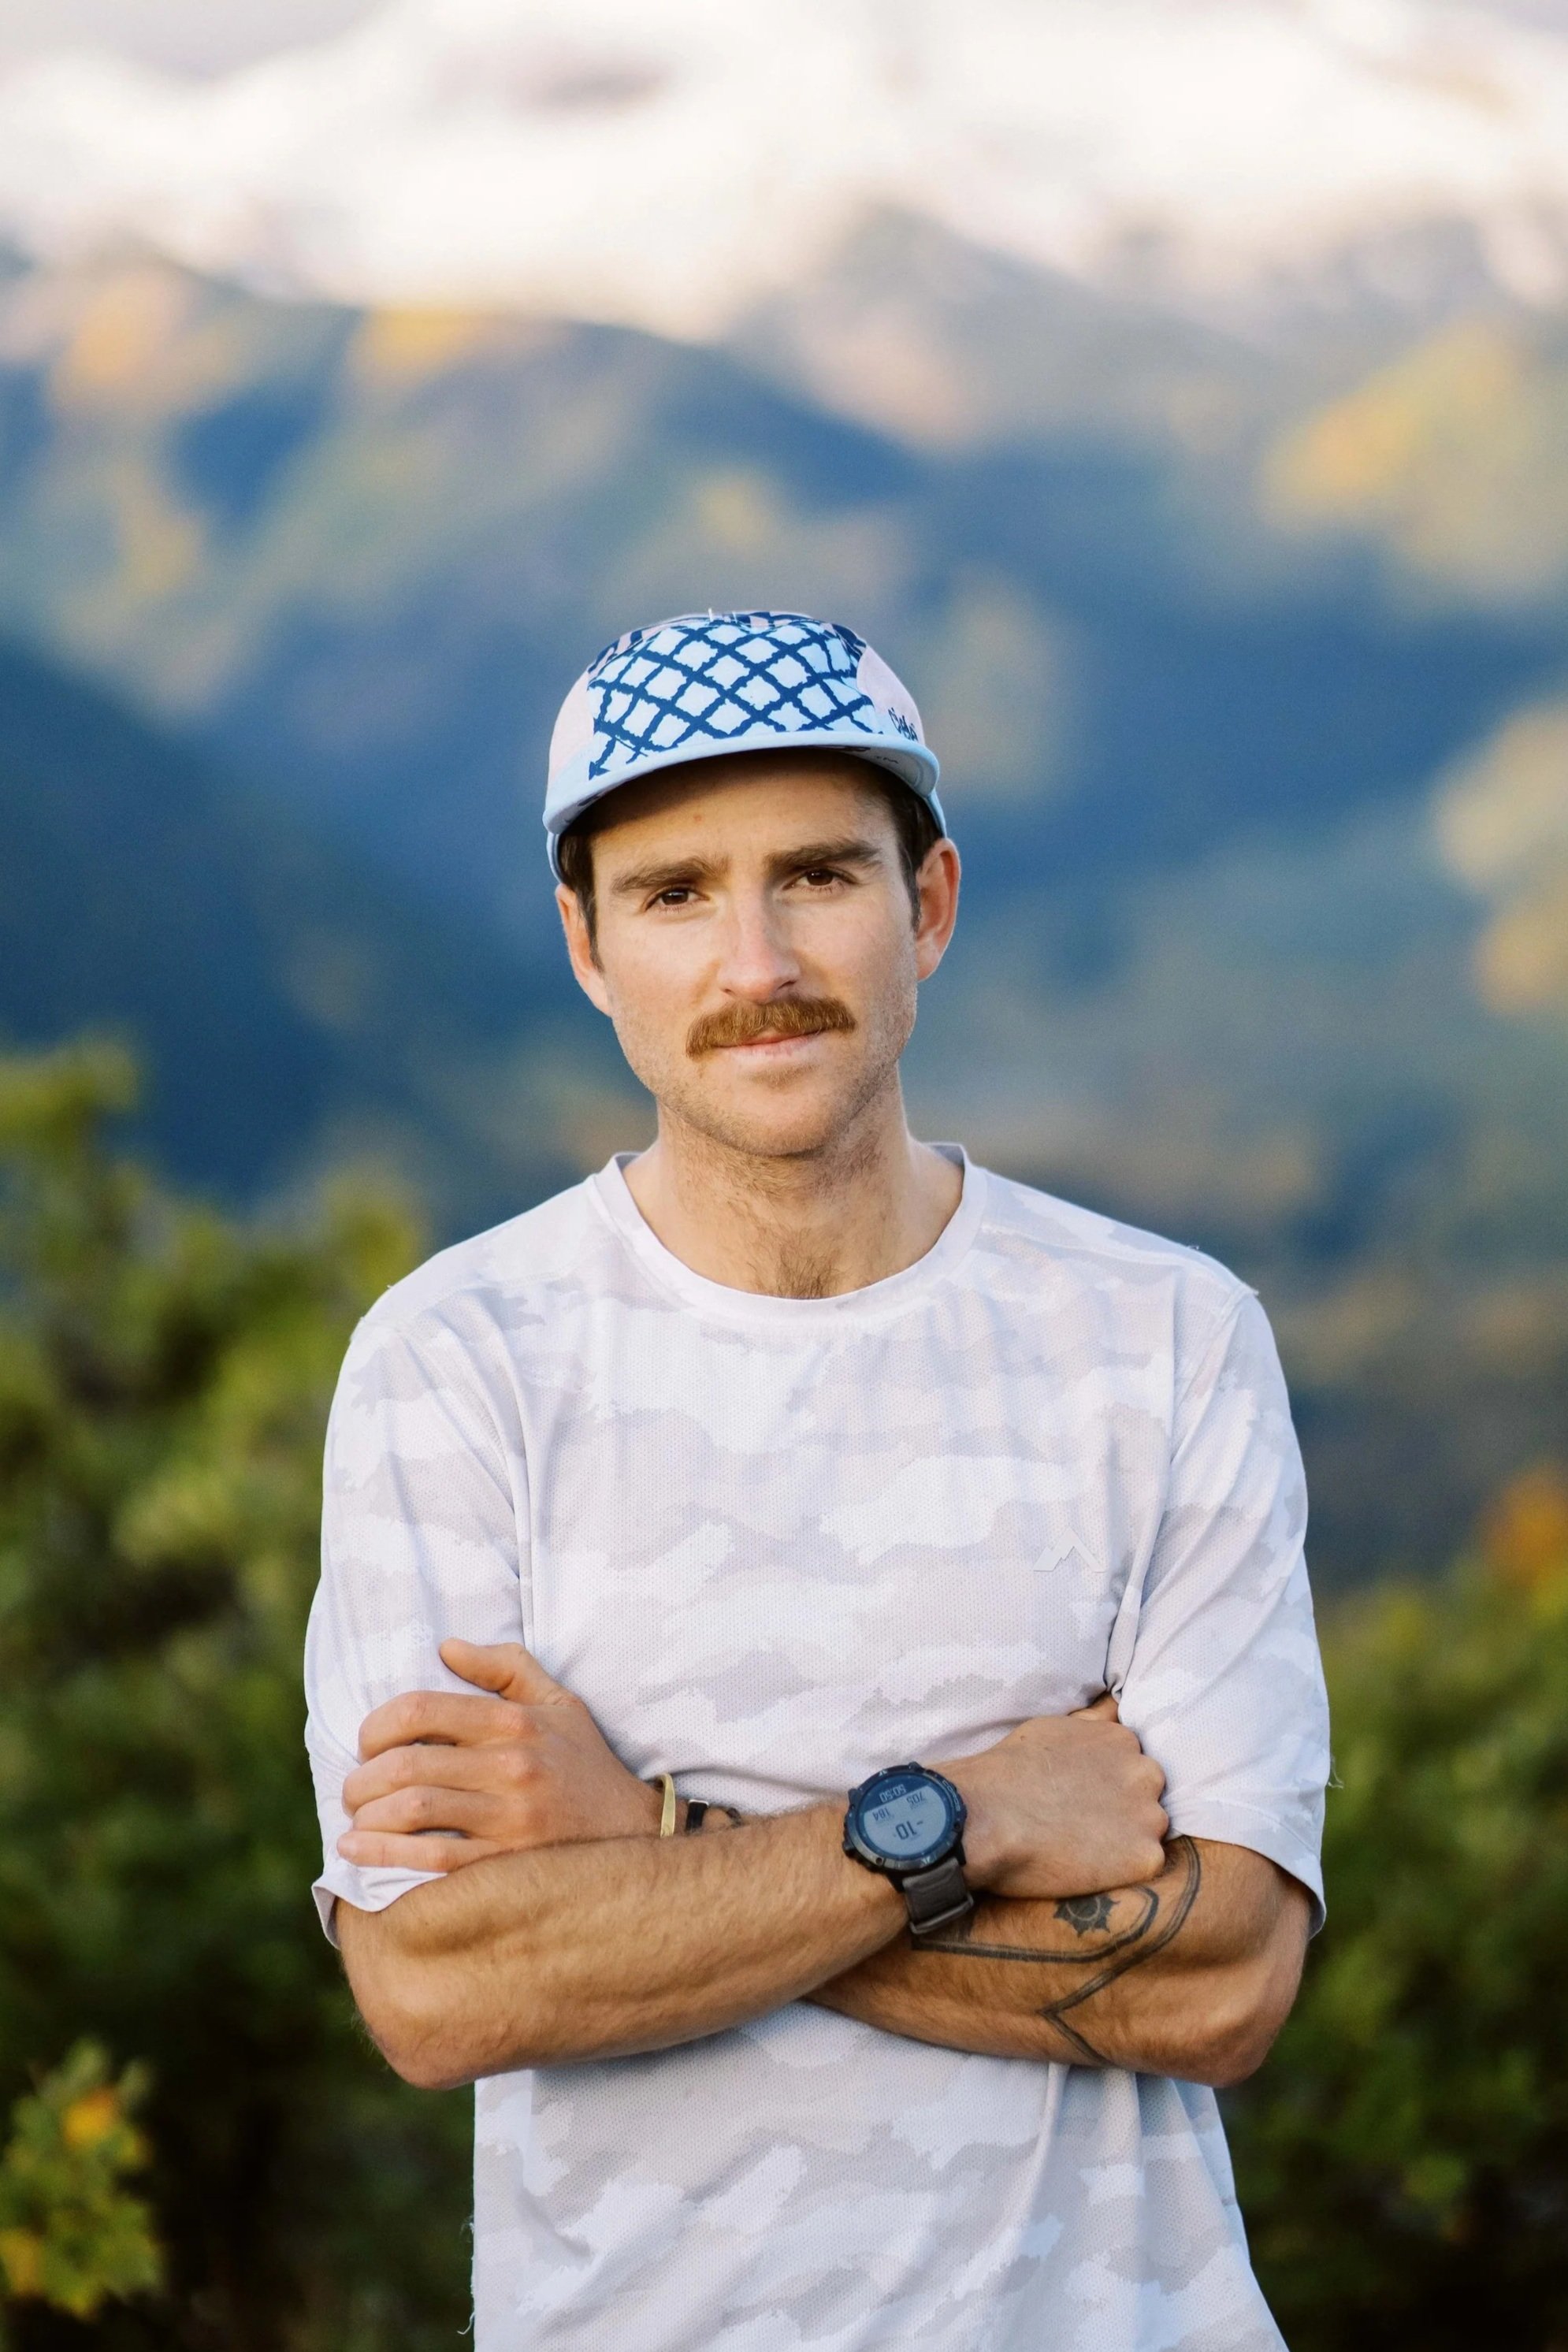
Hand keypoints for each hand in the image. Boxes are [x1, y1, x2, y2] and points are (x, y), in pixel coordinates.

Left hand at [337, 1639, 658, 1874]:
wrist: (635, 1835)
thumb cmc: (586, 1765)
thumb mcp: (559, 1702)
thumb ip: (505, 1667)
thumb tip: (446, 1647)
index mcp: (515, 1722)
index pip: (420, 1711)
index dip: (375, 1726)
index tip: (367, 1743)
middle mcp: (511, 1766)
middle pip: (406, 1764)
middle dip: (361, 1779)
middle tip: (352, 1790)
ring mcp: (509, 1820)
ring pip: (412, 1811)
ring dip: (366, 1818)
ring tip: (354, 1823)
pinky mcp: (507, 1866)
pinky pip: (432, 1860)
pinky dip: (385, 1857)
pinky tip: (359, 1854)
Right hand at [942, 1696, 1169, 1899]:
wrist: (988, 1817)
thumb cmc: (1011, 1771)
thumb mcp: (1056, 1727)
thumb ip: (1093, 1722)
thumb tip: (1115, 1707)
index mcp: (1123, 1739)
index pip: (1131, 1762)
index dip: (1107, 1783)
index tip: (1082, 1796)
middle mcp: (1144, 1772)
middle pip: (1147, 1793)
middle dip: (1124, 1806)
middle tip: (1083, 1822)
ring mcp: (1148, 1815)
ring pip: (1149, 1829)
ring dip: (1126, 1837)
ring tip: (1082, 1845)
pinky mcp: (1145, 1856)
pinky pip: (1146, 1863)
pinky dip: (1122, 1869)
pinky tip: (1087, 1865)